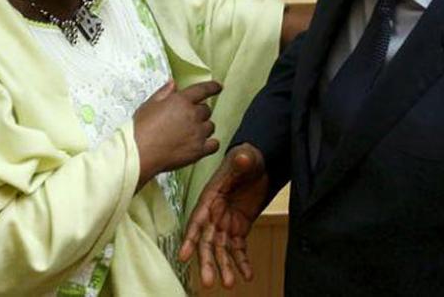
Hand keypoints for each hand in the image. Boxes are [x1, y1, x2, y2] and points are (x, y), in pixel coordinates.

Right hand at [133, 79, 221, 189]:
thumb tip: (174, 83)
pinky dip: (210, 144)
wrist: (140, 153)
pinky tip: (202, 144)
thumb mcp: (149, 105)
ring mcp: (198, 133)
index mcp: (181, 101)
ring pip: (210, 126)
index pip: (203, 90)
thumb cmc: (141, 129)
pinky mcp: (199, 150)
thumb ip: (164, 93)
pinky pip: (214, 145)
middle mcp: (193, 115)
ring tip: (190, 134)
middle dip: (199, 113)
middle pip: (206, 110)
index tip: (218, 87)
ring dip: (203, 128)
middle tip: (187, 120)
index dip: (212, 87)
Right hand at [178, 143, 269, 288]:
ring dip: (224, 267)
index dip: (190, 239)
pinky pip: (239, 248)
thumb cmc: (247, 159)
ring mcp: (226, 223)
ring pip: (221, 250)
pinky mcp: (239, 228)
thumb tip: (243, 158)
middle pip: (207, 242)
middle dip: (207, 262)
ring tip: (230, 284)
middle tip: (209, 282)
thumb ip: (243, 161)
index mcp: (210, 198)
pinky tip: (248, 275)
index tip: (183, 256)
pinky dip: (242, 262)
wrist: (260, 164)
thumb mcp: (246, 158)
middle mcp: (214, 214)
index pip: (197, 220)